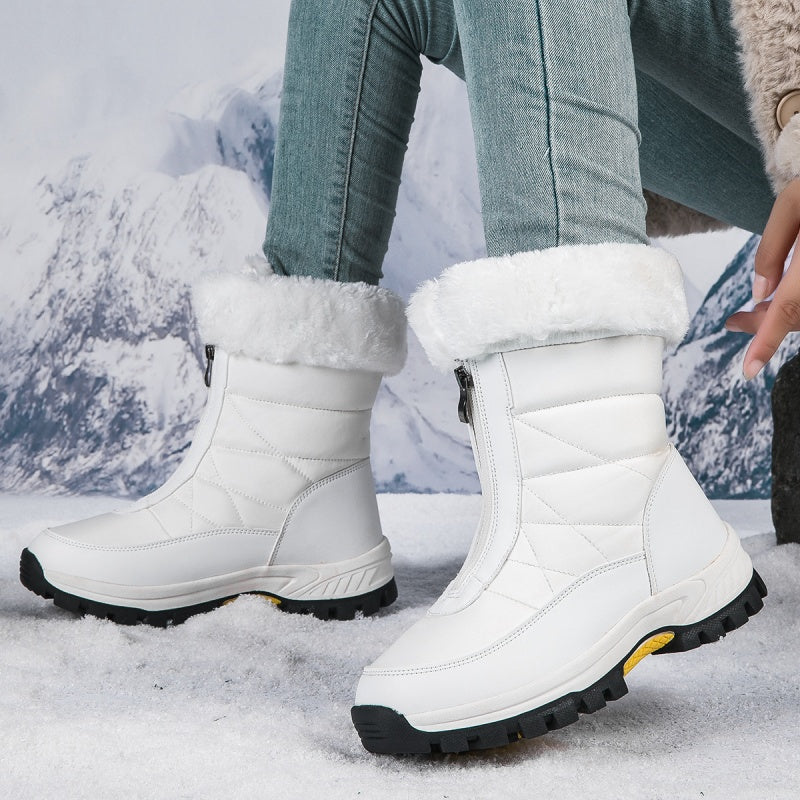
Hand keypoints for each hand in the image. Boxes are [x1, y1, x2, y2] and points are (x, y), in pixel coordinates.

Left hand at [725, 179, 799, 379]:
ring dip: (782, 315)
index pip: (790, 309)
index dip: (766, 343)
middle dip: (765, 325)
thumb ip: (772, 249)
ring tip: (753, 311)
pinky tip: (780, 297)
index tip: (749, 371)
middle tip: (734, 323)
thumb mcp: (795, 202)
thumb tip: (759, 294)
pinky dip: (798, 304)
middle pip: (799, 315)